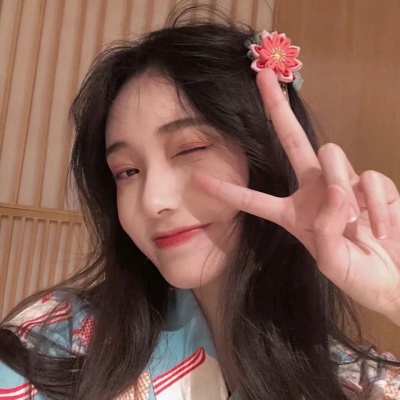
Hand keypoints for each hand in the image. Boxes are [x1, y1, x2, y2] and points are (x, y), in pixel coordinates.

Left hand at [194, 68, 399, 322]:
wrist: (395, 277)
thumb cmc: (358, 275)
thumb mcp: (331, 262)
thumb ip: (325, 231)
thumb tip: (335, 191)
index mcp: (292, 213)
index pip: (254, 199)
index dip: (228, 190)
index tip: (199, 179)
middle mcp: (314, 190)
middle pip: (291, 139)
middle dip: (277, 109)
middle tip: (263, 76)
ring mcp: (343, 183)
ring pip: (331, 155)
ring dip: (343, 187)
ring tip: (358, 224)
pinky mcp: (371, 182)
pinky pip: (369, 178)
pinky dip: (376, 204)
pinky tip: (380, 227)